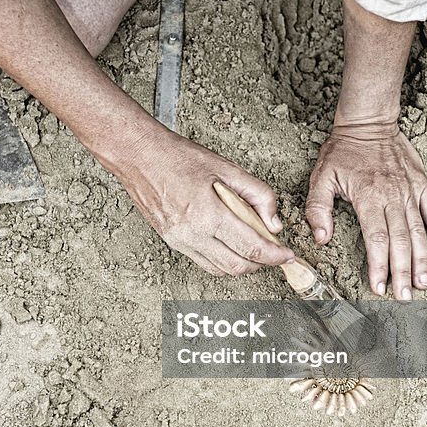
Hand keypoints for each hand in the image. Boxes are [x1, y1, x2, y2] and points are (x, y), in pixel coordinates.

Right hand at [113, 129, 294, 276]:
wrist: (139, 157)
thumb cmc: (179, 158)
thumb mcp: (227, 168)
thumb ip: (258, 195)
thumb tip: (274, 223)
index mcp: (208, 214)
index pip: (250, 247)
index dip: (275, 255)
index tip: (287, 255)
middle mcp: (191, 234)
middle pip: (237, 266)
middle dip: (261, 263)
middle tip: (275, 252)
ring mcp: (179, 241)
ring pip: (220, 270)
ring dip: (242, 264)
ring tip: (254, 247)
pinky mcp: (172, 242)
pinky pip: (204, 263)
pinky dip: (223, 261)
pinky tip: (231, 245)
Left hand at [305, 124, 426, 299]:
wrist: (369, 123)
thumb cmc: (342, 151)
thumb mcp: (320, 177)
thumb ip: (318, 209)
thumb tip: (321, 239)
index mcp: (368, 197)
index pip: (376, 239)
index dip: (378, 265)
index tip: (378, 287)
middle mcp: (393, 196)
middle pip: (400, 241)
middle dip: (402, 272)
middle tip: (405, 297)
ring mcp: (410, 191)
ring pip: (419, 232)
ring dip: (422, 260)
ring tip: (424, 284)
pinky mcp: (422, 185)